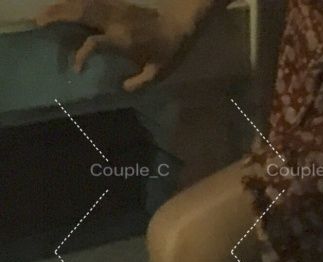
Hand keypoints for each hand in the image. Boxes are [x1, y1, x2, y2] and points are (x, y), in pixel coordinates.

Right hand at [35, 0, 185, 90]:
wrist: (180, 24)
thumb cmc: (169, 51)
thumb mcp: (158, 74)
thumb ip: (139, 82)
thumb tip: (122, 87)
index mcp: (123, 39)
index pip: (94, 42)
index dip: (82, 54)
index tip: (76, 69)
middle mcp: (115, 20)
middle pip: (81, 12)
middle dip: (59, 16)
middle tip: (38, 23)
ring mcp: (115, 8)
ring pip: (83, 2)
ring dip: (62, 6)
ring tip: (44, 14)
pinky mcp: (117, 4)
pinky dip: (76, 2)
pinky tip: (64, 7)